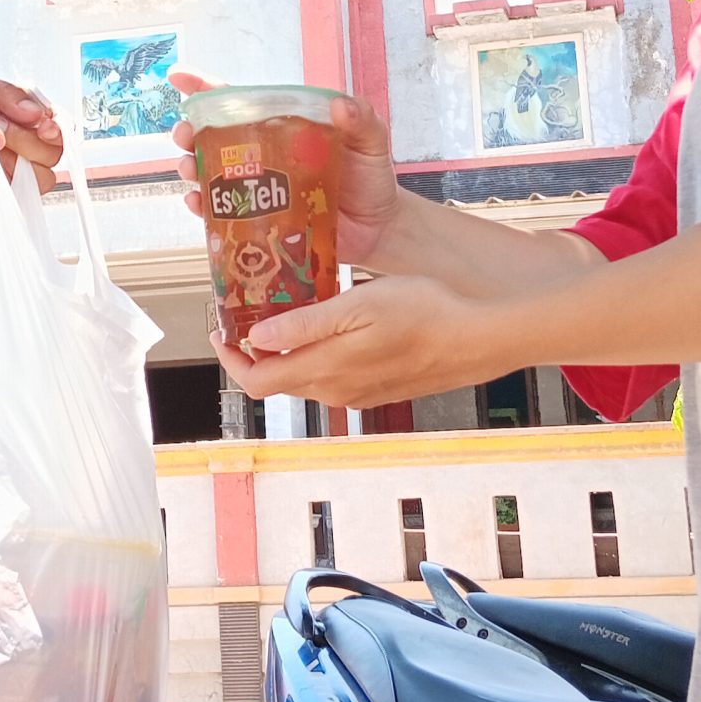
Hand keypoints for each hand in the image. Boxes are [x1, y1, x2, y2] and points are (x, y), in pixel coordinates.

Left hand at [0, 74, 62, 194]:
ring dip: (14, 161)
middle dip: (25, 139)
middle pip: (53, 154)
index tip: (43, 126)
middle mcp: (30, 148)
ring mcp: (18, 173)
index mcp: (33, 121)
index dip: (58, 129)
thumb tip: (35, 112)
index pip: (63, 128)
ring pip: (40, 178)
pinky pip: (13, 196)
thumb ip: (9, 94)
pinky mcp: (1, 192)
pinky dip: (0, 182)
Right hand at [168, 69, 405, 265]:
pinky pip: (221, 214)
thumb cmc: (371, 177)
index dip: (205, 88)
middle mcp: (263, 154)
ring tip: (189, 169)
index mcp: (283, 126)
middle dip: (188, 132)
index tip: (178, 78)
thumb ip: (361, 120)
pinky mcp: (258, 220)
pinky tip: (198, 204)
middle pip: (212, 137)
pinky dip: (203, 208)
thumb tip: (340, 106)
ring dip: (190, 168)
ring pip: (209, 173)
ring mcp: (258, 188)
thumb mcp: (371, 141)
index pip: (239, 101)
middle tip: (184, 135)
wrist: (378, 229)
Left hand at [214, 274, 510, 408]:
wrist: (479, 338)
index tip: (222, 329)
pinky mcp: (379, 389)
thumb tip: (255, 339)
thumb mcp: (357, 306)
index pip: (257, 382)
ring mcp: (360, 394)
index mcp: (326, 372)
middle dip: (254, 354)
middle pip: (278, 382)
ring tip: (284, 313)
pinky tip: (327, 327)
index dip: (231, 359)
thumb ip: (303, 326)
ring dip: (286, 354)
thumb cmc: (423, 312)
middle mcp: (338, 392)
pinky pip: (333, 378)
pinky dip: (315, 357)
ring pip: (305, 379)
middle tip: (247, 314)